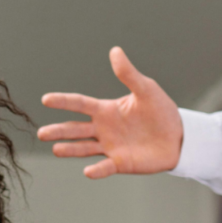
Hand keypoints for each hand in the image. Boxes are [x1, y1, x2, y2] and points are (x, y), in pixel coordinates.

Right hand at [38, 46, 182, 177]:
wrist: (179, 137)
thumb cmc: (161, 111)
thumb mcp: (146, 89)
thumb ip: (129, 74)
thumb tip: (115, 51)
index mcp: (106, 110)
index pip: (79, 104)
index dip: (63, 101)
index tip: (45, 99)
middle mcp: (103, 129)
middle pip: (75, 128)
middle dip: (58, 131)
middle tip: (42, 133)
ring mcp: (110, 147)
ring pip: (84, 148)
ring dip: (70, 149)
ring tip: (55, 150)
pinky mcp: (120, 163)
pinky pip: (105, 167)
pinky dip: (96, 170)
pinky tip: (88, 171)